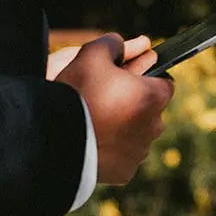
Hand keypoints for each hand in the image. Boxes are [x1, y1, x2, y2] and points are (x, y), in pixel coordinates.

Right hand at [53, 34, 173, 184]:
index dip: (146, 78)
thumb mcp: (91, 55)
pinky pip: (123, 157)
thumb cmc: (75, 93)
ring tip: (96, 122)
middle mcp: (154, 126)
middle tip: (106, 101)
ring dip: (124, 128)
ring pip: (138, 134)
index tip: (127, 80)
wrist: (51, 139)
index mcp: (154, 97)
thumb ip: (112, 44)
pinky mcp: (125, 172)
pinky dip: (113, 150)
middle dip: (134, 104)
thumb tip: (120, 43)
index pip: (164, 82)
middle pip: (151, 110)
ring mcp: (140, 152)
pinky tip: (92, 142)